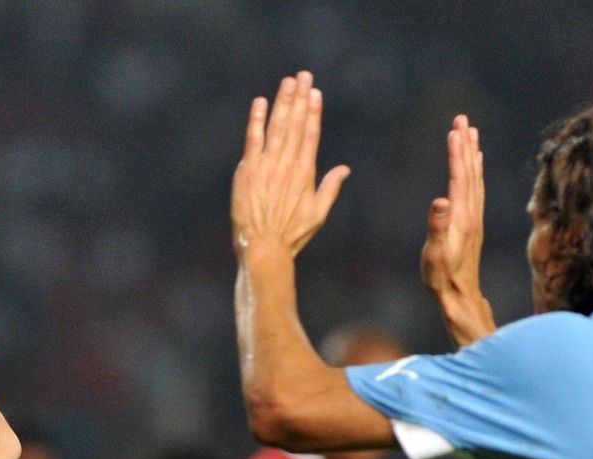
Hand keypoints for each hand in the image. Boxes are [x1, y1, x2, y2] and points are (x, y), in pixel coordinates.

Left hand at [232, 71, 350, 257]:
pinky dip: (256, 120)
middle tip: (303, 76)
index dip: (313, 112)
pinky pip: (253, 140)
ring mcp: (267, 167)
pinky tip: (260, 102)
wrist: (263, 247)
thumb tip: (345, 169)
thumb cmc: (291, 235)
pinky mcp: (248, 171)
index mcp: (306, 174)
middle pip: (295, 125)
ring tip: (288, 82)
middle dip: (299, 98)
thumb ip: (331, 188)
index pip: (311, 135)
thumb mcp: (318, 214)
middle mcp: (288, 166)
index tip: (315, 92)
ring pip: (277, 128)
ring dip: (282, 103)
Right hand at [421, 115, 494, 343]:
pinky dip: (474, 170)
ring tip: (470, 133)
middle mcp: (472, 212)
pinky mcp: (472, 222)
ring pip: (475, 177)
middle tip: (462, 119)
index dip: (457, 152)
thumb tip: (440, 199)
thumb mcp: (434, 253)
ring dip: (472, 153)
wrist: (459, 294)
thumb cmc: (442, 276)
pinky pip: (475, 188)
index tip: (455, 128)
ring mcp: (474, 217)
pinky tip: (474, 164)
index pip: (460, 176)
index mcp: (462, 216)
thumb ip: (437, 226)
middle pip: (470, 171)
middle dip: (465, 144)